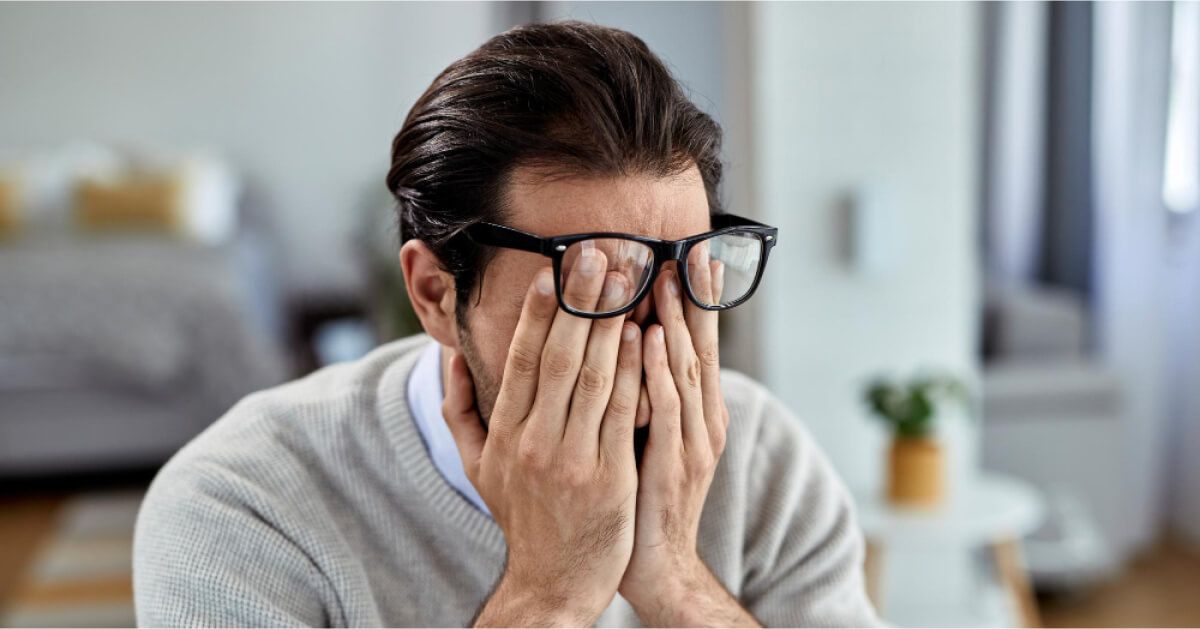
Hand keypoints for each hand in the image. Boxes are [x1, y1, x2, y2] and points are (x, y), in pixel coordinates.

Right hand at [443, 252, 643, 626]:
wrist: (553, 583)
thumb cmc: (521, 516)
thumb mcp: (477, 466)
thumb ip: (459, 409)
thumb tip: (448, 356)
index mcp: (504, 434)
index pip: (522, 360)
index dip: (538, 312)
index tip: (552, 270)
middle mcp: (534, 442)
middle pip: (559, 358)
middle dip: (581, 301)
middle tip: (600, 254)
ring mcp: (573, 460)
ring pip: (594, 378)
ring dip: (612, 323)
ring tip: (628, 280)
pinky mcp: (611, 477)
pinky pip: (624, 413)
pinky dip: (635, 371)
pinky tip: (645, 336)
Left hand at [619, 246, 758, 626]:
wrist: (656, 563)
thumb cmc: (643, 495)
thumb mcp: (650, 436)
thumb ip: (647, 392)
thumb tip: (631, 344)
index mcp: (698, 412)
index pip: (699, 345)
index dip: (698, 301)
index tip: (692, 256)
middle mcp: (704, 421)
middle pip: (701, 348)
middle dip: (695, 298)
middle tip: (687, 250)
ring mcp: (694, 443)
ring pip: (684, 371)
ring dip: (675, 322)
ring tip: (665, 278)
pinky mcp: (675, 464)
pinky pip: (665, 409)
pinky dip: (657, 371)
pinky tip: (647, 339)